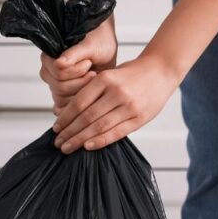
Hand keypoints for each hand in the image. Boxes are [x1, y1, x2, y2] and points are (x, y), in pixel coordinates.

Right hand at [39, 22, 117, 112]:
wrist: (107, 52)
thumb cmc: (98, 43)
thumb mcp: (90, 45)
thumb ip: (74, 53)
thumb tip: (59, 63)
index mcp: (49, 57)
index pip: (58, 73)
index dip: (76, 70)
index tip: (88, 62)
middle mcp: (48, 73)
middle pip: (60, 88)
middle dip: (81, 82)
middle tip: (92, 73)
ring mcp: (54, 87)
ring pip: (62, 99)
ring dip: (82, 91)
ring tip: (91, 80)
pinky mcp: (62, 98)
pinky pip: (63, 108)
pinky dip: (78, 104)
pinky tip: (88, 94)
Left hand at [52, 54, 179, 152]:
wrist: (161, 71)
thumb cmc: (132, 74)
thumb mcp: (110, 75)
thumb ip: (93, 92)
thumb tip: (70, 115)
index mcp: (105, 79)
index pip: (79, 102)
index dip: (65, 117)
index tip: (56, 128)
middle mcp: (116, 92)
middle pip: (87, 117)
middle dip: (70, 132)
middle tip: (58, 143)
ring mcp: (129, 106)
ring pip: (99, 126)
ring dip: (80, 139)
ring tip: (68, 147)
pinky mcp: (139, 118)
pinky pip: (116, 132)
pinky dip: (100, 141)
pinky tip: (88, 146)